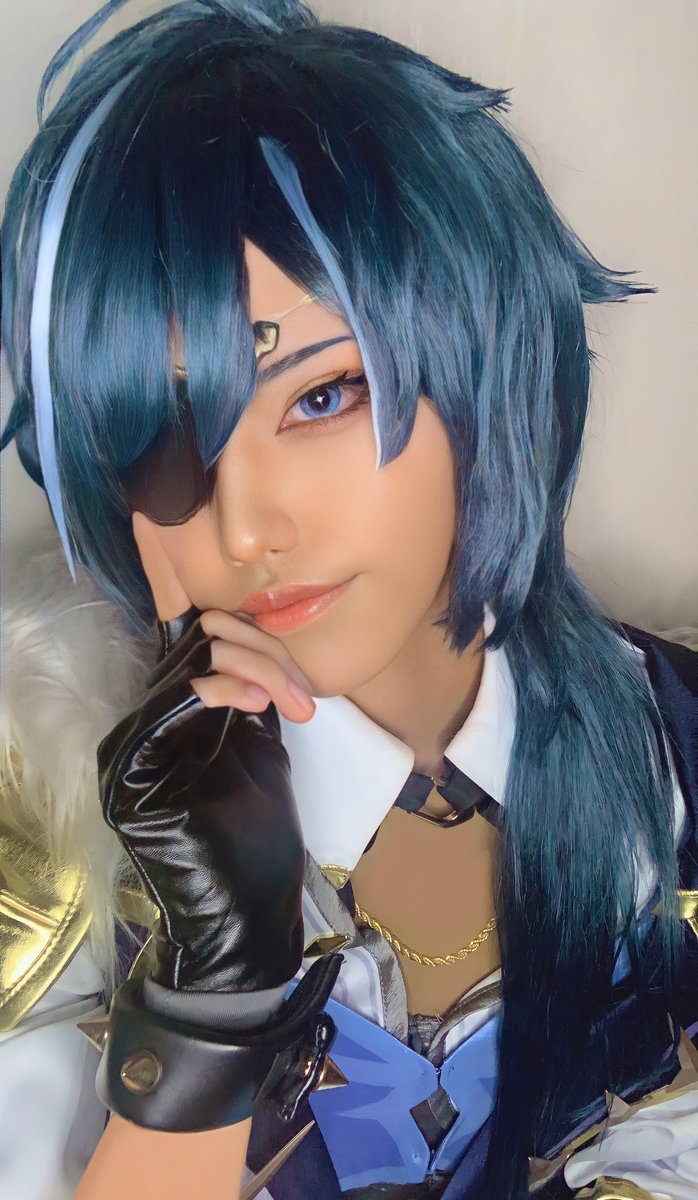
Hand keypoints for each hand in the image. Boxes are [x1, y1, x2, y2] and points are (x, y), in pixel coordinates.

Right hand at [96, 514, 310, 993]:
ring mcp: (131, 747)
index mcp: (176, 719)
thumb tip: (262, 648)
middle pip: (196, 642)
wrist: (247, 918)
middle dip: (263, 653)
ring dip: (252, 668)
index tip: (305, 688)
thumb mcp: (261, 751)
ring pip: (187, 661)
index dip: (258, 643)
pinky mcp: (130, 771)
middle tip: (304, 697)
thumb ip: (250, 699)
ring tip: (290, 701)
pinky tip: (257, 702)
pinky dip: (219, 688)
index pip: (203, 642)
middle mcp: (145, 725)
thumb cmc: (258, 844)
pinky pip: (167, 703)